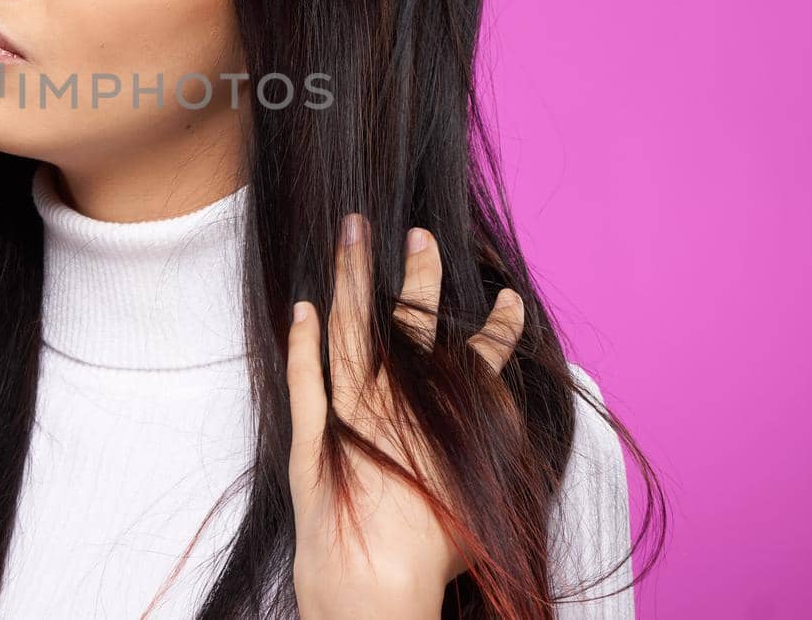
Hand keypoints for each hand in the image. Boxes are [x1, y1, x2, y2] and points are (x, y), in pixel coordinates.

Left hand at [287, 217, 524, 617]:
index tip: (509, 300)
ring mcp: (352, 410)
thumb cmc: (437, 548)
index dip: (499, 328)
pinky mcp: (313, 432)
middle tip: (418, 233)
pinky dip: (303, 339)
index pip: (482, 355)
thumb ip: (494, 441)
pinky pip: (305, 374)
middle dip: (419, 273)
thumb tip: (500, 406)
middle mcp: (400, 398)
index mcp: (449, 411)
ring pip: (353, 327)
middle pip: (412, 321)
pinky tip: (303, 306)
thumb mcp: (485, 490)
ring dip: (352, 276)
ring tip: (351, 232)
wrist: (375, 579)